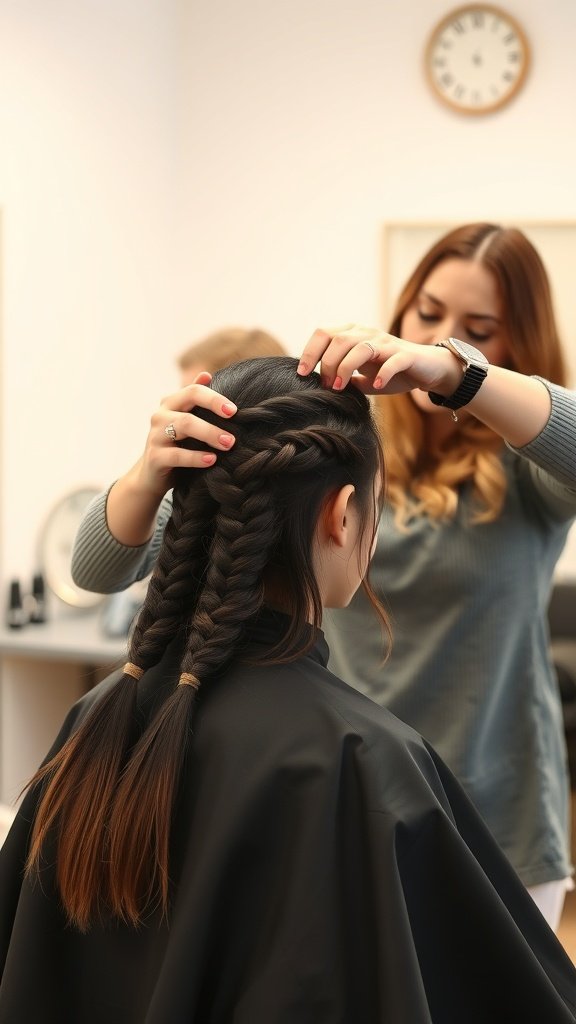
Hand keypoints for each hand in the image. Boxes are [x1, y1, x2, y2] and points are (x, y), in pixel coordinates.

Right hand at [134, 372, 237, 497]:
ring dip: (209, 434)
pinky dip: (196, 457)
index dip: (215, 398)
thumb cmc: (176, 446)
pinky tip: (212, 460)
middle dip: (214, 416)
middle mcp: (160, 415)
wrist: (151, 476)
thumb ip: (195, 400)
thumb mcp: (185, 421)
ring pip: (184, 426)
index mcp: (171, 403)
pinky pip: (177, 455)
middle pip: (189, 405)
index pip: (193, 391)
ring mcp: (155, 435)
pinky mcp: (154, 457)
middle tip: (235, 431)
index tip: (234, 411)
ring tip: (228, 444)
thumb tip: (207, 374)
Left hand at [297, 326, 462, 396]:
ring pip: (360, 347)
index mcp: (353, 334)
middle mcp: (368, 333)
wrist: (427, 370)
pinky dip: (382, 373)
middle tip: (325, 386)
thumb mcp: (362, 377)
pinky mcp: (405, 355)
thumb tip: (318, 388)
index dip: (309, 352)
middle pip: (338, 340)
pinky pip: (392, 361)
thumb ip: (343, 378)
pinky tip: (376, 385)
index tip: (301, 374)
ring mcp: (387, 343)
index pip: (324, 334)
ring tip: (340, 388)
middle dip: (326, 364)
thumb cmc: (391, 372)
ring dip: (345, 369)